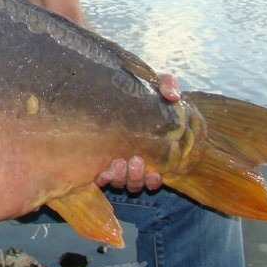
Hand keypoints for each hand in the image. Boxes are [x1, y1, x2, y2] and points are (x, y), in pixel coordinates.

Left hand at [95, 72, 180, 192]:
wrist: (113, 88)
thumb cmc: (138, 90)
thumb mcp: (155, 84)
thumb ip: (167, 85)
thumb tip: (172, 95)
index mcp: (149, 152)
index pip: (154, 177)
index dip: (154, 181)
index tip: (155, 172)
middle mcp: (131, 161)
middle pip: (135, 183)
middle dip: (136, 177)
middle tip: (135, 160)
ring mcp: (112, 161)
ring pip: (119, 183)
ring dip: (120, 177)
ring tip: (118, 162)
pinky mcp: (94, 158)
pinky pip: (99, 178)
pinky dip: (102, 178)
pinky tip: (101, 171)